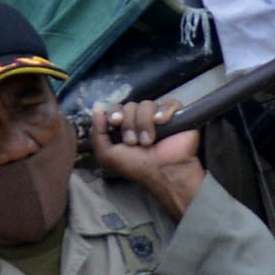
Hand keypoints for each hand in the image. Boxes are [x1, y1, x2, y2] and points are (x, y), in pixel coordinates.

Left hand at [87, 101, 207, 214]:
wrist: (163, 172)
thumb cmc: (136, 166)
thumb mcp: (108, 156)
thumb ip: (97, 134)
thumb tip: (97, 110)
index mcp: (125, 126)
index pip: (117, 108)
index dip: (114, 113)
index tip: (115, 122)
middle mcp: (141, 119)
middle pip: (130, 106)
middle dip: (129, 123)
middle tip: (133, 141)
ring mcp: (159, 116)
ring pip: (147, 104)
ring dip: (144, 123)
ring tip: (148, 141)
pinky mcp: (177, 115)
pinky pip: (169, 103)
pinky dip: (164, 111)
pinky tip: (162, 122)